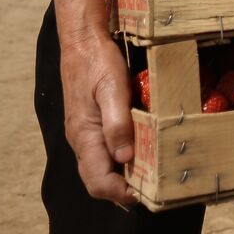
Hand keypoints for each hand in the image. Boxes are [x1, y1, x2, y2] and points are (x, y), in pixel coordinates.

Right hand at [59, 29, 137, 205]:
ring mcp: (84, 132)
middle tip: (152, 188)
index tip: (145, 194)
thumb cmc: (98, 62)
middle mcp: (81, 139)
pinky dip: (120, 158)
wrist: (83, 40)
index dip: (119, 193)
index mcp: (84, 135)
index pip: (97, 180)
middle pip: (98, 178)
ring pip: (100, 165)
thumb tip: (125, 158)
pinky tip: (139, 150)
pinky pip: (102, 150)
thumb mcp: (112, 89)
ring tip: (150, 173)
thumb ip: (117, 123)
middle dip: (122, 188)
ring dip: (122, 174)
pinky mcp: (90, 123)